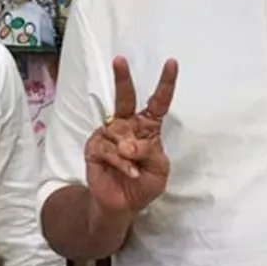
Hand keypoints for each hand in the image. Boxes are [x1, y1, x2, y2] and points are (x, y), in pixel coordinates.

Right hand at [85, 57, 177, 214]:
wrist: (122, 205)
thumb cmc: (144, 184)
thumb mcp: (160, 169)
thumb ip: (150, 152)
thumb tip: (128, 144)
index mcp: (147, 127)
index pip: (158, 102)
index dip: (165, 83)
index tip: (172, 63)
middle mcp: (127, 125)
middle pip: (125, 98)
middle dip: (122, 78)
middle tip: (120, 60)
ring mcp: (109, 135)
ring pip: (119, 132)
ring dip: (130, 153)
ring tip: (135, 168)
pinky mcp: (94, 148)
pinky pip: (108, 149)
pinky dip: (122, 163)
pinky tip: (129, 172)